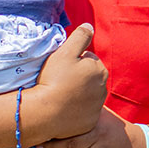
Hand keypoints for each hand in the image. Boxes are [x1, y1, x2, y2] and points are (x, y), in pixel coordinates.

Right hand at [27, 24, 107, 141]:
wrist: (45, 114)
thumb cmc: (54, 80)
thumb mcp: (65, 53)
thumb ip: (79, 37)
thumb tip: (89, 26)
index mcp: (99, 70)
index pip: (87, 59)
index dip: (72, 61)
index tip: (60, 69)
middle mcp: (103, 88)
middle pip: (87, 77)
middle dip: (76, 77)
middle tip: (58, 82)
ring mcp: (97, 107)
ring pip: (85, 94)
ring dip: (76, 93)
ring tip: (59, 96)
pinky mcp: (90, 122)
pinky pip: (82, 112)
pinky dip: (75, 110)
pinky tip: (62, 109)